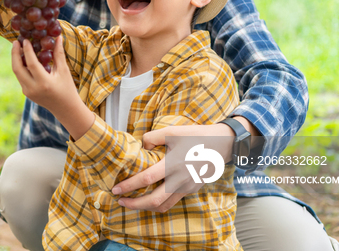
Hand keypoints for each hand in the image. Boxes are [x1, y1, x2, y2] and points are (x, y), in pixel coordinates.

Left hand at [11, 36, 93, 139]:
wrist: (66, 109)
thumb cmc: (67, 89)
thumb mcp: (64, 71)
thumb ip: (58, 54)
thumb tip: (57, 37)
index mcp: (43, 83)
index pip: (31, 63)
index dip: (27, 50)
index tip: (25, 40)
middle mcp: (33, 88)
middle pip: (17, 68)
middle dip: (14, 54)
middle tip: (15, 42)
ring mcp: (28, 92)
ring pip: (17, 73)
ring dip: (16, 59)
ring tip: (17, 47)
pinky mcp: (26, 93)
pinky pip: (20, 77)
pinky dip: (20, 67)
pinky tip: (23, 58)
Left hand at [112, 123, 234, 211]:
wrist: (222, 145)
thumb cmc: (195, 136)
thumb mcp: (172, 131)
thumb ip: (152, 138)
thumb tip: (140, 147)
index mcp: (173, 164)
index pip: (146, 179)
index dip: (129, 185)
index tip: (116, 189)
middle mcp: (180, 180)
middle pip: (154, 201)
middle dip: (134, 204)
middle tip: (120, 201)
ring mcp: (187, 188)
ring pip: (163, 206)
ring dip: (145, 207)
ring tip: (131, 203)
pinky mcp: (191, 190)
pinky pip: (172, 202)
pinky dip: (158, 204)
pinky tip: (149, 199)